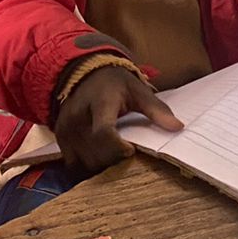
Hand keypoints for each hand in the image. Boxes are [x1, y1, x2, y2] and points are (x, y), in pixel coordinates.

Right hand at [54, 64, 182, 174]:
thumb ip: (156, 110)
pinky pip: (72, 162)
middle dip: (113, 161)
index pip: (104, 132)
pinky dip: (86, 166)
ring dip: (100, 167)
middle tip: (128, 158)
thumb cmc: (114, 82)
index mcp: (100, 103)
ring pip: (83, 162)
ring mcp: (66, 128)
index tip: (131, 151)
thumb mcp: (137, 90)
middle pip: (94, 153)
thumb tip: (178, 128)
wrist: (82, 71)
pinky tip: (100, 160)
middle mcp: (78, 117)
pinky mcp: (60, 136)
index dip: (118, 148)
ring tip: (114, 159)